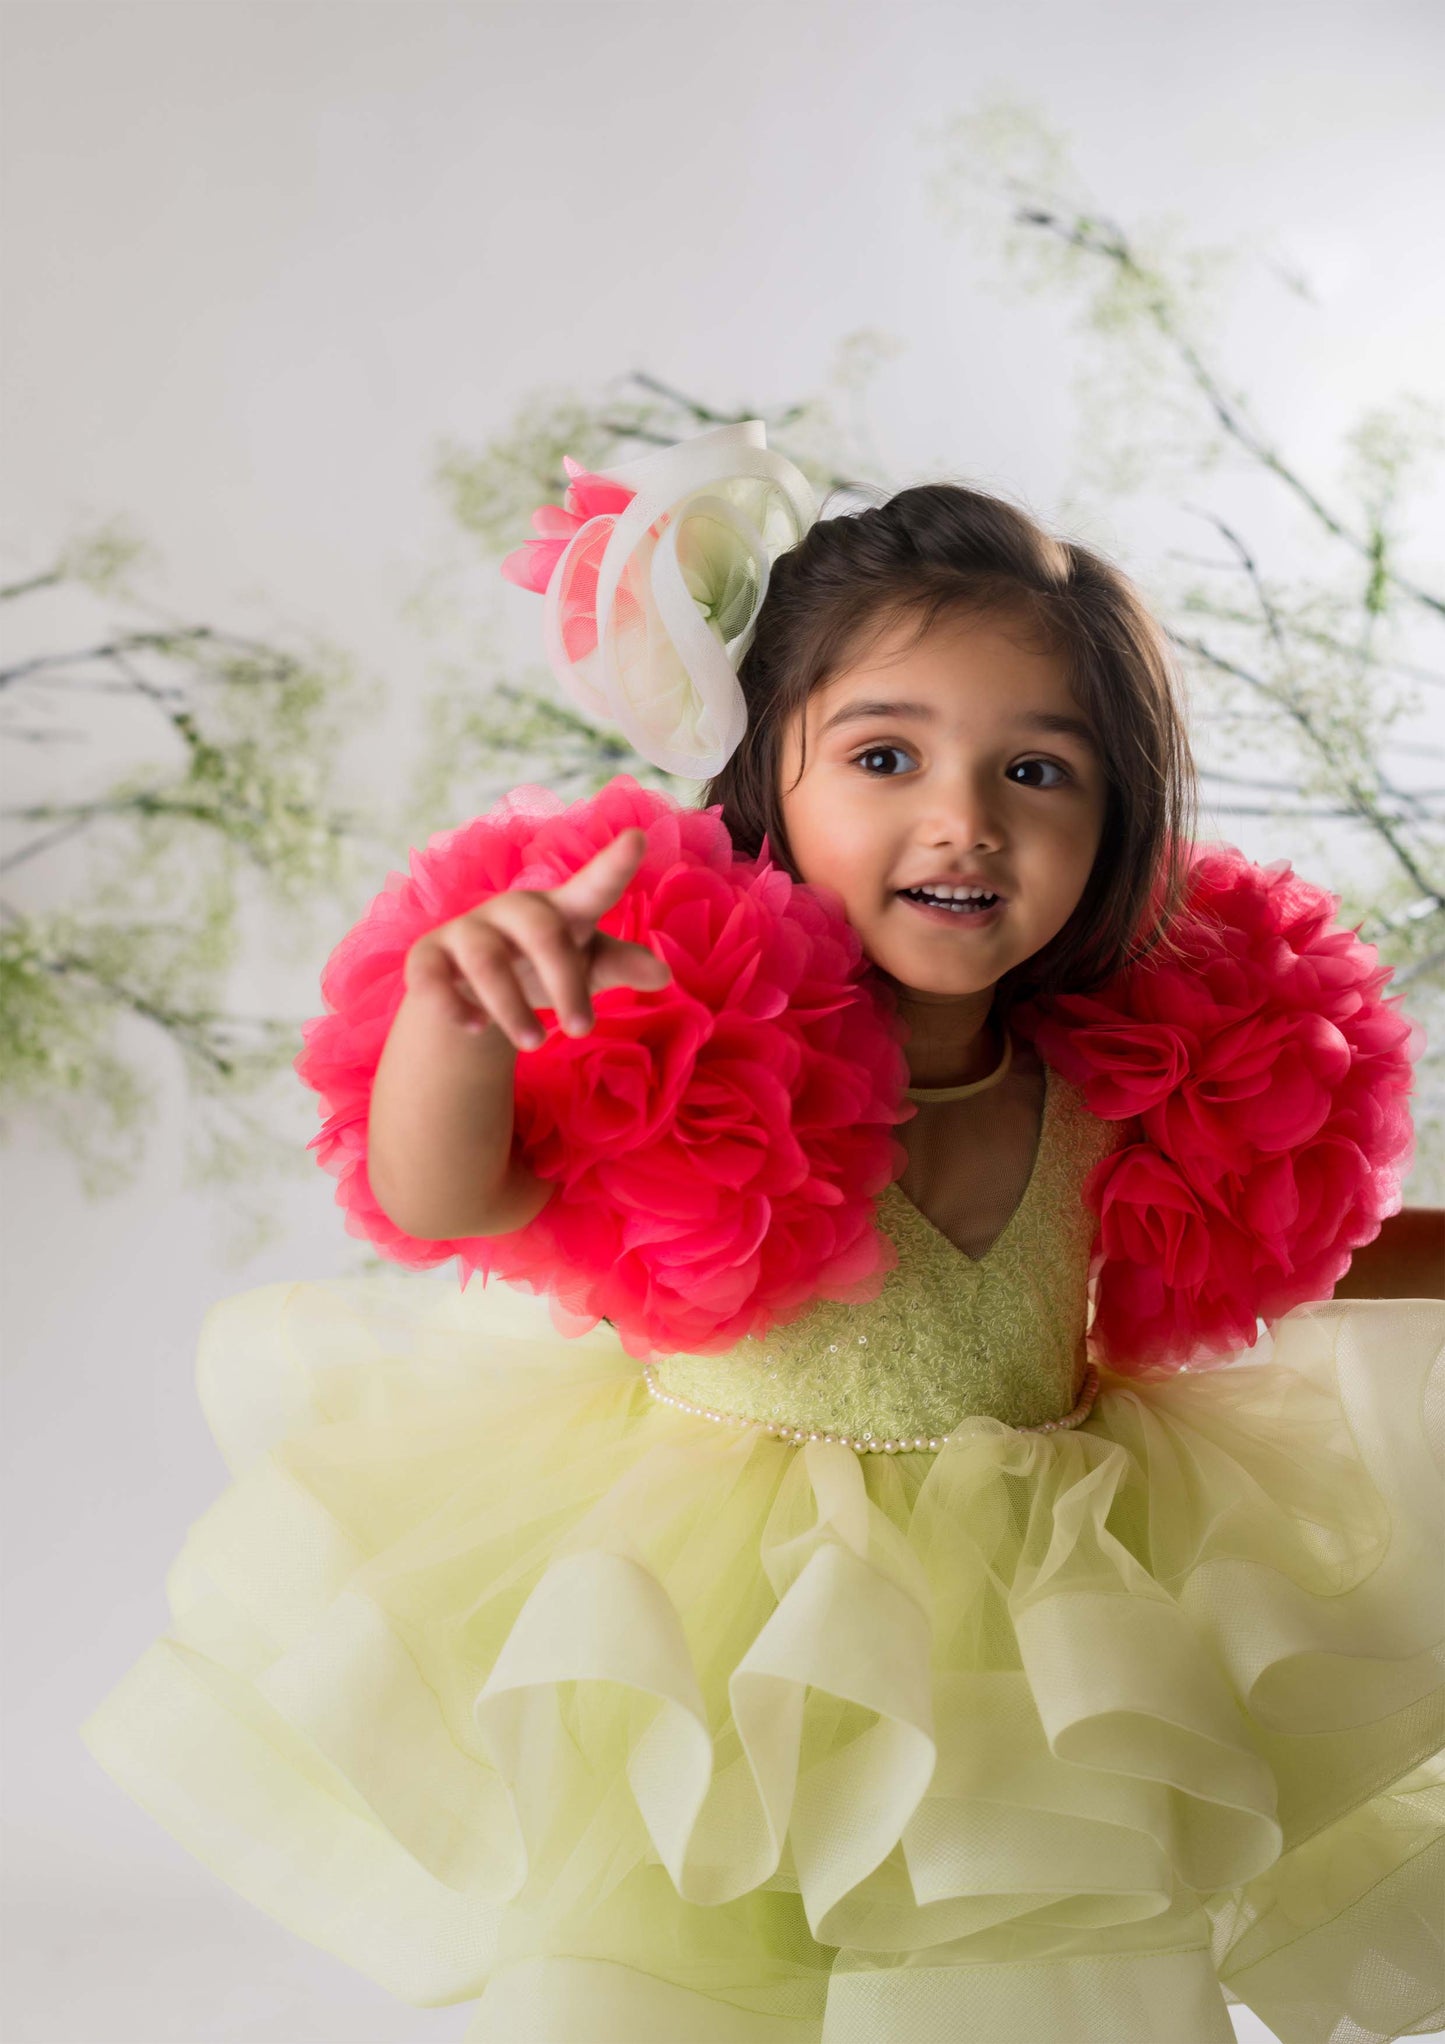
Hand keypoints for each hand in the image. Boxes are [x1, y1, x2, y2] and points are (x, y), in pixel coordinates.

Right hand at [403, 827, 671, 1049]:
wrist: (472, 994)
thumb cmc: (541, 969)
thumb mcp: (586, 967)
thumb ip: (621, 965)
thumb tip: (663, 973)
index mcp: (560, 909)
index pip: (592, 885)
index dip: (614, 864)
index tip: (638, 838)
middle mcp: (513, 911)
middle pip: (543, 933)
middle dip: (566, 983)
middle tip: (584, 1030)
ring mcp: (466, 931)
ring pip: (487, 961)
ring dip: (512, 1007)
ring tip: (535, 1045)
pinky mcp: (427, 957)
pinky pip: (433, 978)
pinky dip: (453, 1005)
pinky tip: (475, 1027)